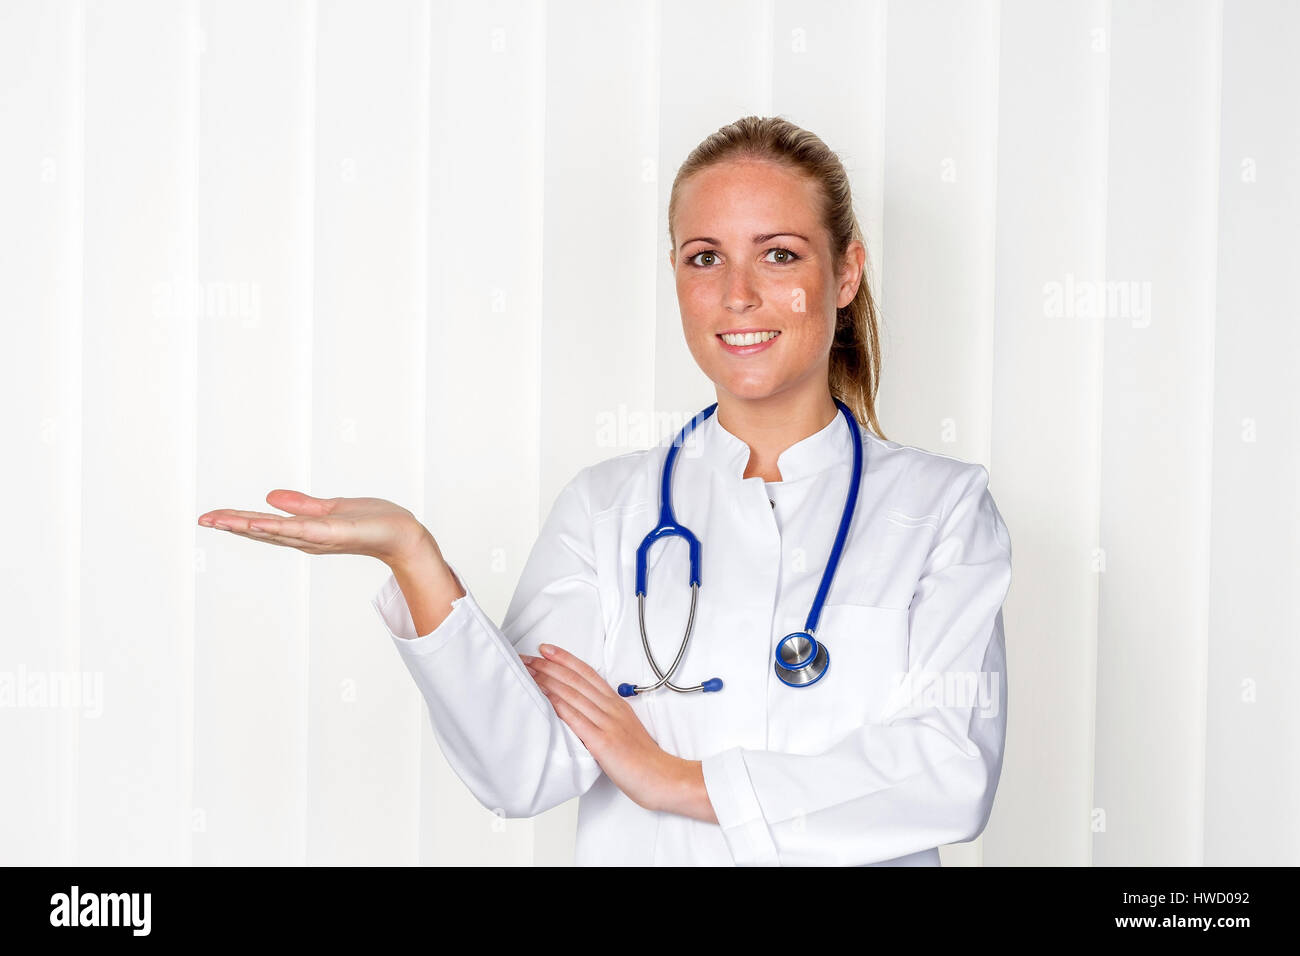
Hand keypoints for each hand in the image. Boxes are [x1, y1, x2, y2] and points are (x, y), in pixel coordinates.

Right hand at [197, 490, 431, 566]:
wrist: (401, 533)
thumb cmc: (371, 522)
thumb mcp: (330, 509)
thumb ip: (301, 505)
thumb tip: (269, 499)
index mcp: (304, 530)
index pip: (263, 524)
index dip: (236, 521)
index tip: (209, 517)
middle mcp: (306, 537)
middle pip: (263, 531)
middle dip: (232, 525)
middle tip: (203, 519)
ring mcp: (318, 537)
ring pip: (276, 531)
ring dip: (247, 526)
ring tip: (220, 521)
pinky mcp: (333, 533)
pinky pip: (301, 529)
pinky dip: (279, 527)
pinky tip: (259, 523)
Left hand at [521, 644, 682, 813]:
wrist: (660, 776)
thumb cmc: (642, 758)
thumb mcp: (625, 728)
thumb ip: (605, 716)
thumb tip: (582, 711)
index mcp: (616, 704)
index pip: (587, 673)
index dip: (565, 658)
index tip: (546, 649)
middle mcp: (611, 709)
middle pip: (576, 680)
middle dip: (548, 666)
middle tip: (527, 658)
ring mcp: (607, 724)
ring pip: (573, 694)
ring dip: (548, 681)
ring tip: (528, 673)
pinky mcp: (602, 742)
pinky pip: (577, 719)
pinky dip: (559, 705)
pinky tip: (545, 697)